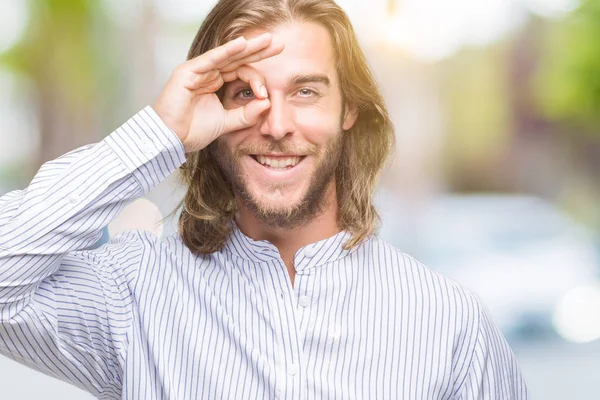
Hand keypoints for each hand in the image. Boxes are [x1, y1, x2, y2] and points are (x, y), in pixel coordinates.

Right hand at [152, 33, 282, 152]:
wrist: (170, 140)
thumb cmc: (191, 131)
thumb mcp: (226, 123)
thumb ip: (246, 114)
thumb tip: (267, 103)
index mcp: (215, 82)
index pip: (240, 71)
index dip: (256, 80)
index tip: (266, 94)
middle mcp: (207, 73)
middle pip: (237, 58)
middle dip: (258, 51)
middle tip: (278, 44)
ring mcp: (197, 71)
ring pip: (226, 56)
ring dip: (247, 47)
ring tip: (266, 40)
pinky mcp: (187, 72)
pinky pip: (210, 59)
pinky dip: (226, 52)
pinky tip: (242, 44)